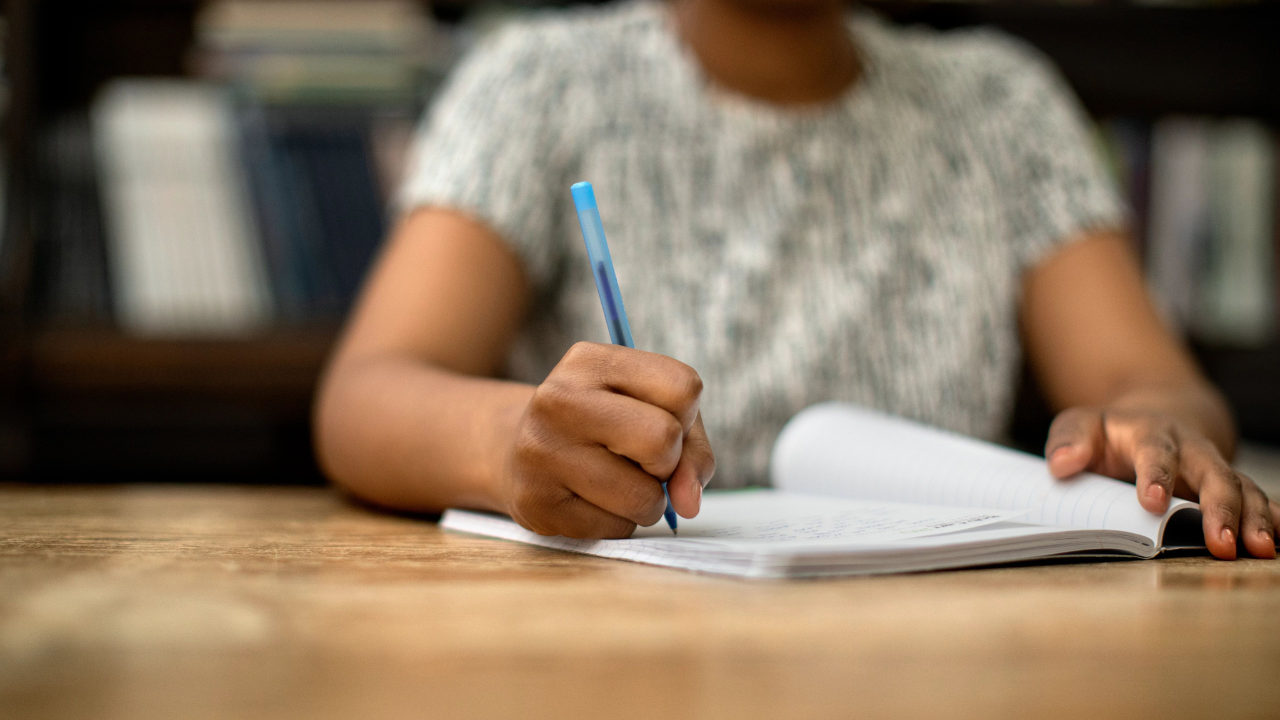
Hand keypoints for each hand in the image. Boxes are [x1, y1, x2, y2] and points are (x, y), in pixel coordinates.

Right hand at [501, 342, 715, 538]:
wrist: (517, 454)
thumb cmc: (603, 430)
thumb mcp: (649, 411)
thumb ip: (691, 448)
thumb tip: (688, 501)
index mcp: (590, 361)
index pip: (683, 387)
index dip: (686, 416)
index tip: (662, 421)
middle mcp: (558, 399)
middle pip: (663, 439)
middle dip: (668, 463)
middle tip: (642, 461)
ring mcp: (541, 452)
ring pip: (643, 496)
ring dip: (647, 502)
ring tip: (617, 484)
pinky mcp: (535, 503)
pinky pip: (615, 529)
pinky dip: (618, 523)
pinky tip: (590, 501)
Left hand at [1046, 407, 1277, 559]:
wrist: (1153, 419)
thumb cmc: (1110, 432)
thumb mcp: (1081, 425)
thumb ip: (1069, 439)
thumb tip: (1061, 465)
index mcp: (1150, 434)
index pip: (1156, 452)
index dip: (1155, 475)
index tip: (1151, 502)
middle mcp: (1191, 450)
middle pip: (1212, 473)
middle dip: (1220, 507)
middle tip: (1221, 542)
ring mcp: (1213, 470)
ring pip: (1242, 489)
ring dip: (1253, 518)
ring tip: (1257, 549)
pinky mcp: (1227, 489)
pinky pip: (1257, 500)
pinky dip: (1271, 519)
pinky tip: (1278, 539)